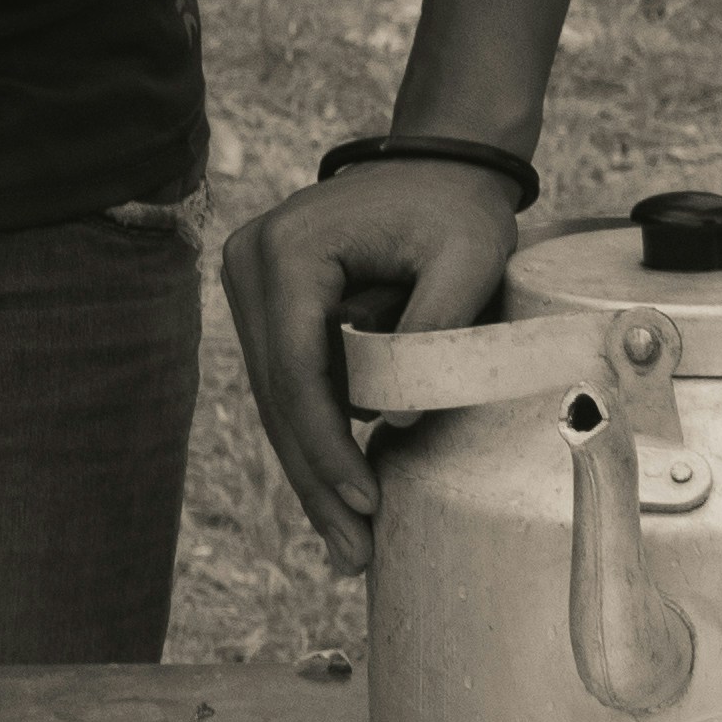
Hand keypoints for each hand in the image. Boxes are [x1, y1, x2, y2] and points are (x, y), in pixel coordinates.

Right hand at [219, 148, 524, 553]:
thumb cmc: (459, 209)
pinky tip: (343, 495)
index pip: (297, 369)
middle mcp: (251, 265)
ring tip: (351, 544)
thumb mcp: (469, 257)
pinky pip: (292, 386)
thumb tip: (394, 424)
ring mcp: (253, 286)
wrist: (441, 167)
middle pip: (278, 396)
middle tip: (354, 553)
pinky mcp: (271, 307)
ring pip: (280, 401)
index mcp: (288, 250)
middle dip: (316, 479)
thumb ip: (436, 331)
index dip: (326, 446)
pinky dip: (319, 439)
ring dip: (314, 470)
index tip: (365, 502)